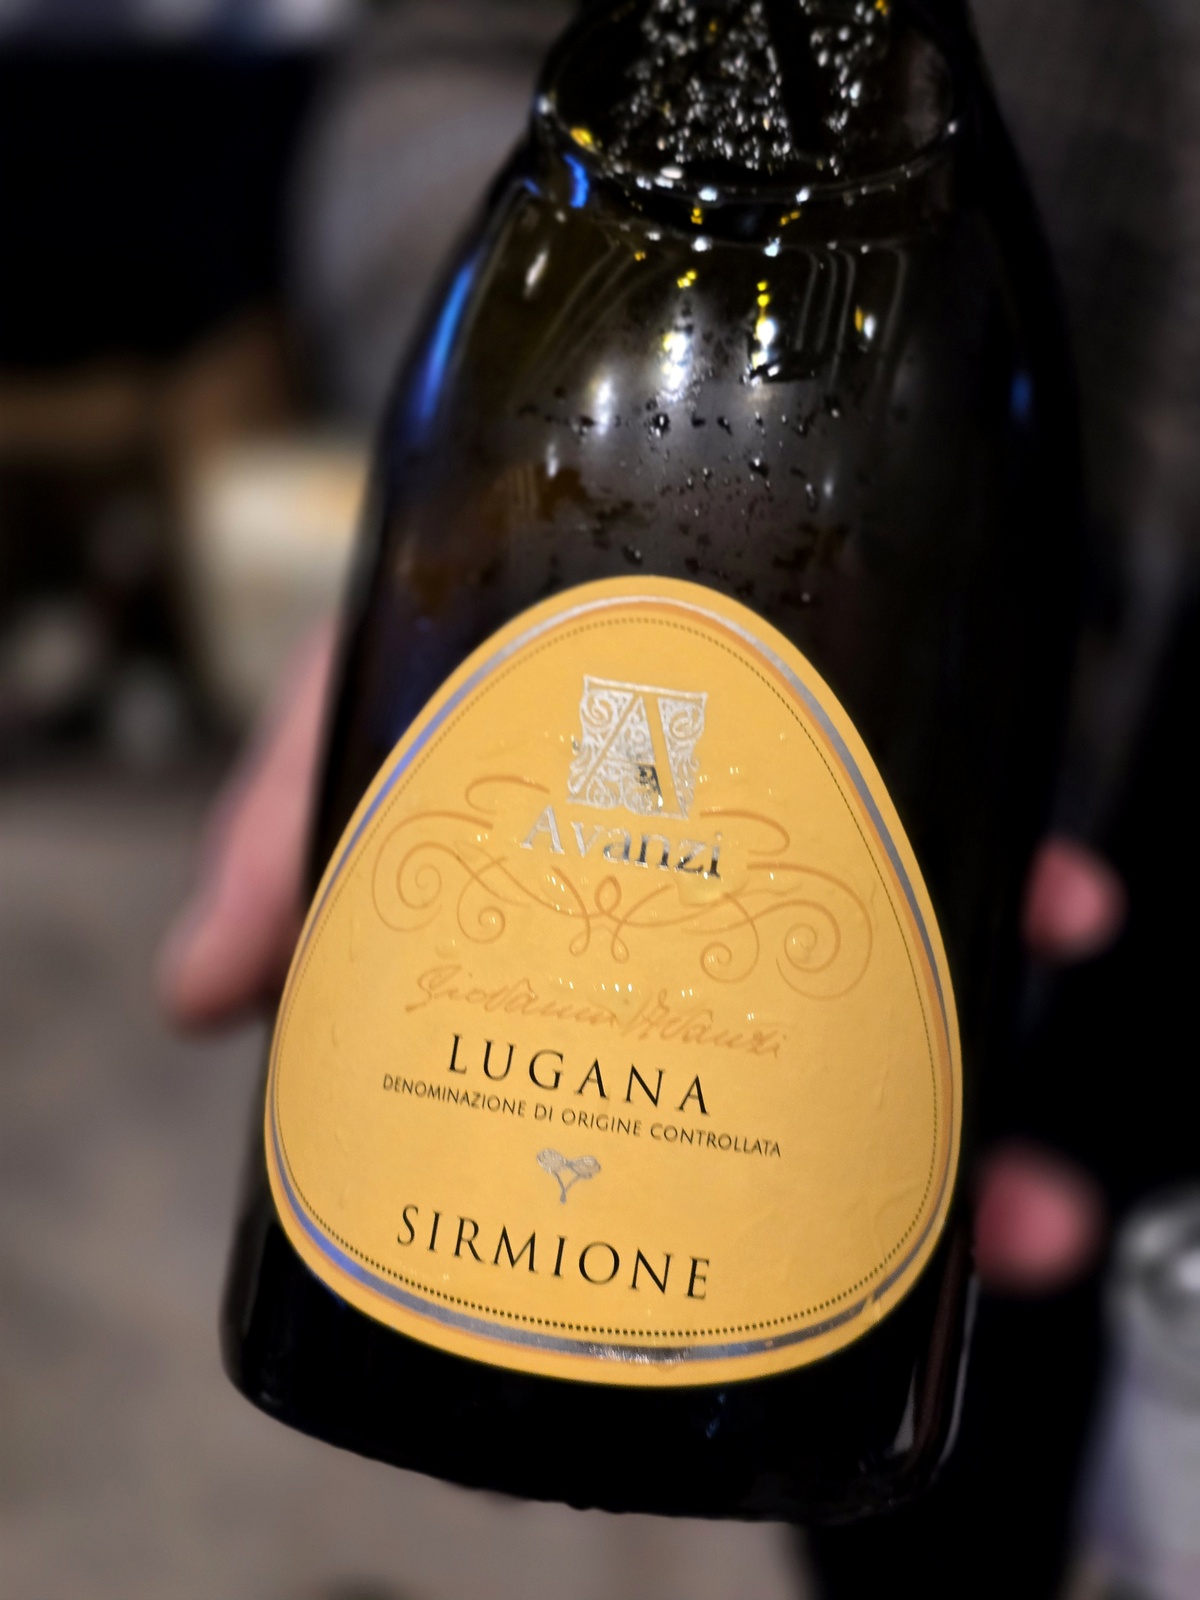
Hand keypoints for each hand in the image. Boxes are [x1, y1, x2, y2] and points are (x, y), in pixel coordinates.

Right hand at [159, 624, 1124, 1291]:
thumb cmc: (453, 613)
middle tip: (961, 1265)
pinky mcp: (876, 777)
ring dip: (978, 1102)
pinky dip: (1032, 892)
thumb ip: (290, 841)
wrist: (577, 453)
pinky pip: (972, 859)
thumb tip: (195, 998)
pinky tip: (1067, 907)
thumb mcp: (356, 721)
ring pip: (893, 1021)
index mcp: (548, 959)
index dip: (641, 1228)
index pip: (589, 1119)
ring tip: (1038, 1203)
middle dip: (877, 1200)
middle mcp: (677, 937)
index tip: (686, 1314)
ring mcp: (788, 868)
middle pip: (782, 1100)